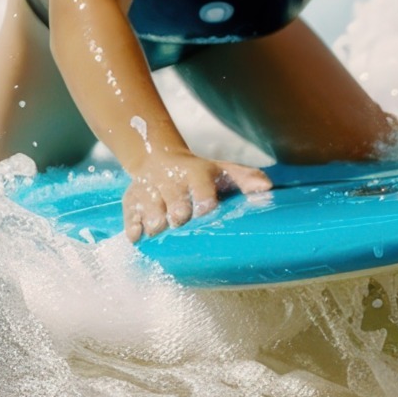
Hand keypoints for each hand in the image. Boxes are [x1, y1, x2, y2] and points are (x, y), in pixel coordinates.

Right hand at [121, 151, 270, 241]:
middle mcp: (169, 179)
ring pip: (149, 205)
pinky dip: (133, 225)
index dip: (203, 198)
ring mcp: (148, 189)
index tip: (206, 212)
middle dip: (176, 210)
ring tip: (157, 232)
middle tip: (179, 222)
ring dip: (153, 219)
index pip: (200, 185)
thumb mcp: (224, 171)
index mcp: (194, 173)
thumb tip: (268, 189)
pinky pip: (130, 212)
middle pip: (173, 197)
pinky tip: (137, 238)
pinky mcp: (131, 198)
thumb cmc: (200, 174)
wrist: (158, 158)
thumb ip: (246, 179)